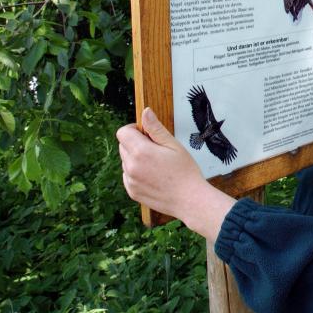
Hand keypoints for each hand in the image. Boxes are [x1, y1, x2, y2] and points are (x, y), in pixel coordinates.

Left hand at [117, 107, 234, 240]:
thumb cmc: (186, 171)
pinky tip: (154, 176)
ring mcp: (130, 181)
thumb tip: (145, 112)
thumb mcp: (174, 145)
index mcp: (141, 152)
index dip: (134, 130)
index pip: (122, 132)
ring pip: (126, 161)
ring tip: (158, 166)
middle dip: (136, 143)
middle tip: (157, 150)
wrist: (189, 199)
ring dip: (136, 159)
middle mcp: (131, 166)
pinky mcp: (132, 192)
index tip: (147, 134)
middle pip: (123, 146)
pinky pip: (128, 176)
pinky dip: (137, 173)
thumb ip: (156, 128)